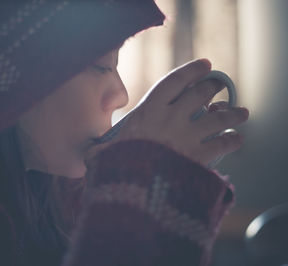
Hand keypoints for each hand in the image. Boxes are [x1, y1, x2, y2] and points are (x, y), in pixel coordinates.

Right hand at [101, 59, 248, 165]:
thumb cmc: (116, 168)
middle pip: (200, 95)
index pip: (174, 82)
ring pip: (218, 117)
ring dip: (232, 114)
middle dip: (213, 87)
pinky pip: (223, 144)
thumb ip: (99, 150)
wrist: (135, 191)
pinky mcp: (200, 156)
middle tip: (219, 85)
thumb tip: (88, 153)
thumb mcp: (103, 154)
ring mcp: (187, 136)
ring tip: (241, 112)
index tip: (206, 64)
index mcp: (148, 111)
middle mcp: (171, 118)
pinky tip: (236, 139)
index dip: (192, 71)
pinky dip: (232, 140)